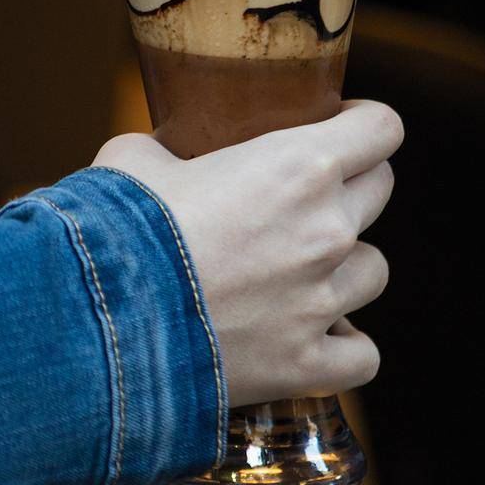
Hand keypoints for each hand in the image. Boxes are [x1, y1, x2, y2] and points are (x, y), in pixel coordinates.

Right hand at [93, 101, 401, 407]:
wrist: (102, 318)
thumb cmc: (118, 227)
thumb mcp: (133, 159)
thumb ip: (163, 150)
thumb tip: (155, 157)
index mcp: (298, 164)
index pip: (382, 126)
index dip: (363, 120)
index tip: (343, 123)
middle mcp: (327, 228)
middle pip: (381, 190)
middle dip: (350, 186)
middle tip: (305, 196)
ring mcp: (323, 300)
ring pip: (373, 270)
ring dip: (343, 267)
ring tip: (299, 272)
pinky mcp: (309, 363)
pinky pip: (362, 355)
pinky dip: (341, 346)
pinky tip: (310, 337)